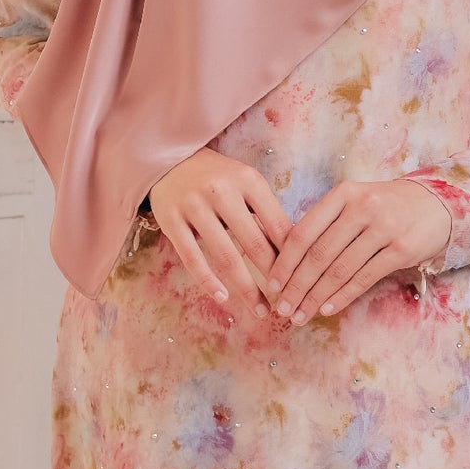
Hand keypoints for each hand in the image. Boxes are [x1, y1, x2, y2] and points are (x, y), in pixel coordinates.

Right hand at [146, 149, 292, 312]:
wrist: (168, 159)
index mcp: (249, 181)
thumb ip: (266, 214)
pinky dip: (208, 282)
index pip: (277, 226)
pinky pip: (192, 258)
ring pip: (225, 256)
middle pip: (254, 243)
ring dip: (246, 288)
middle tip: (286, 303)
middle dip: (273, 278)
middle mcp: (222, 191)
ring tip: (260, 310)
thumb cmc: (218, 178)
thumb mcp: (246, 184)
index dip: (292, 258)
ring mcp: (194, 206)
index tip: (301, 282)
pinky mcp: (171, 220)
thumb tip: (294, 255)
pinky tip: (224, 299)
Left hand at [268, 177, 451, 323]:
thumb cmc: (387, 207)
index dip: (284, 261)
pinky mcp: (401, 249)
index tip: (270, 284)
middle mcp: (362, 208)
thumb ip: (326, 223)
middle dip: (296, 286)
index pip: (304, 231)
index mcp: (343, 195)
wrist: (438, 203)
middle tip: (282, 308)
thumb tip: (287, 259)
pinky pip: (364, 278)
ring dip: (316, 297)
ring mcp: (383, 228)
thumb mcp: (355, 202)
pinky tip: (327, 309)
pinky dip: (342, 296)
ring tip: (301, 315)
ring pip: (339, 269)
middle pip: (318, 254)